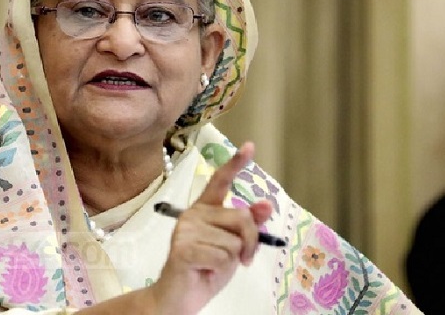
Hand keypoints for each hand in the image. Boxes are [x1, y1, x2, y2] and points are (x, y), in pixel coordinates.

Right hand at [149, 142, 272, 314]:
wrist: (179, 298)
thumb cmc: (206, 270)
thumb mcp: (233, 247)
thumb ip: (247, 226)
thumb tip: (265, 204)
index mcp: (204, 210)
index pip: (220, 181)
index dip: (235, 163)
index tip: (250, 146)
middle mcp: (193, 214)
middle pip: (242, 218)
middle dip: (250, 243)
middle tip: (241, 260)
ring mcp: (185, 230)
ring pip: (234, 242)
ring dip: (231, 261)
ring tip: (212, 266)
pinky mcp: (182, 248)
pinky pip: (222, 256)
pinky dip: (220, 270)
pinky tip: (203, 271)